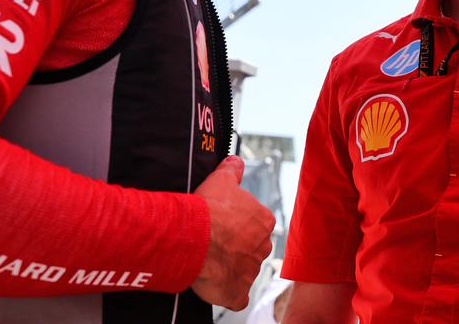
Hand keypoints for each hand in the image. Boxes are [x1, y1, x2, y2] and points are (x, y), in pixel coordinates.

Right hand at [191, 156, 275, 309]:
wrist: (196, 238)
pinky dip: (230, 294)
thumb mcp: (222, 180)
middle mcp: (262, 246)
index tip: (224, 225)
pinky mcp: (238, 292)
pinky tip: (219, 287)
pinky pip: (238, 296)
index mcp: (263, 221)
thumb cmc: (210, 210)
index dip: (238, 225)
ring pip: (244, 270)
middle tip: (217, 243)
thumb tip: (235, 161)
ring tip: (211, 261)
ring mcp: (251, 271)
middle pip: (252, 247)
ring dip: (231, 268)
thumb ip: (232, 170)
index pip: (256, 224)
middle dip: (237, 246)